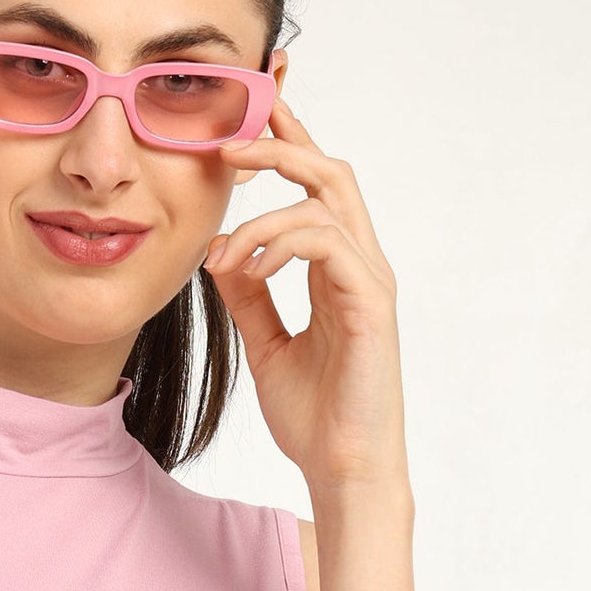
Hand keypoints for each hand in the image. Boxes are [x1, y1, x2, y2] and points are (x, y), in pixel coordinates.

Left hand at [202, 99, 409, 497]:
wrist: (343, 468)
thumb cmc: (314, 414)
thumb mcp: (265, 343)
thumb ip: (248, 295)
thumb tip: (219, 252)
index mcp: (338, 269)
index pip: (316, 188)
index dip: (286, 144)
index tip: (244, 121)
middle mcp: (360, 265)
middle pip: (330, 172)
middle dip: (281, 144)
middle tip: (227, 146)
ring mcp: (370, 281)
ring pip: (326, 200)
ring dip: (263, 215)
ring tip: (223, 253)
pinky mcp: (370, 305)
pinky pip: (327, 244)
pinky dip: (282, 244)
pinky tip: (250, 269)